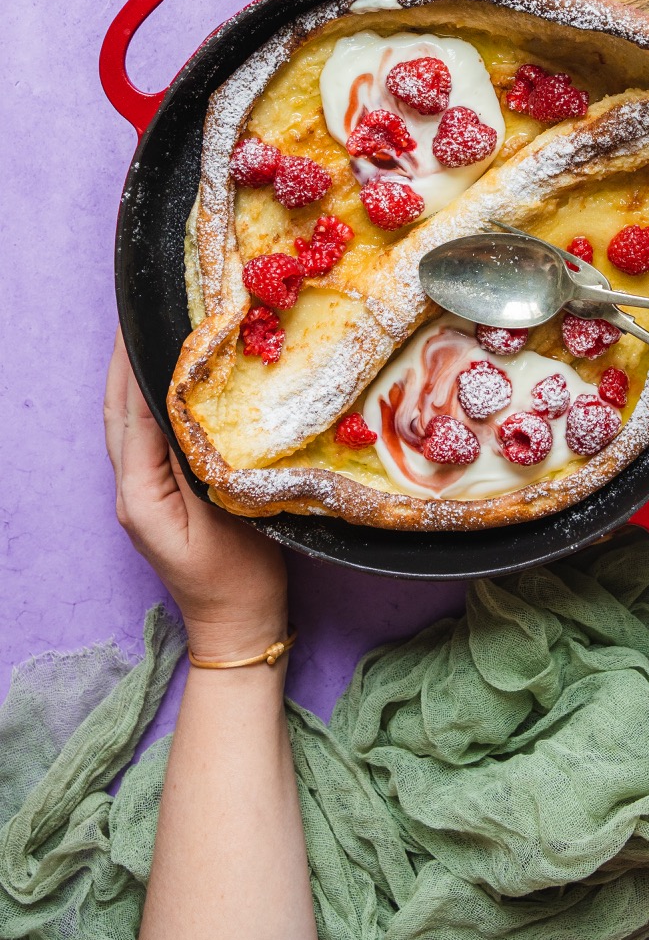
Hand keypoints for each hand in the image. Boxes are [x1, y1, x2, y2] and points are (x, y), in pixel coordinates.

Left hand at [104, 330, 288, 661]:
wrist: (239, 625)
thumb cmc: (239, 578)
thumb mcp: (225, 515)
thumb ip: (200, 460)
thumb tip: (185, 404)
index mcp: (141, 493)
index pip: (133, 414)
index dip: (136, 364)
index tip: (144, 320)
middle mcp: (131, 489)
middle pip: (117, 412)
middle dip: (120, 362)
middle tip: (133, 314)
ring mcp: (142, 494)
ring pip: (127, 423)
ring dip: (130, 378)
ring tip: (145, 334)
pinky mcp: (158, 495)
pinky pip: (146, 438)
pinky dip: (148, 403)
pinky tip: (167, 383)